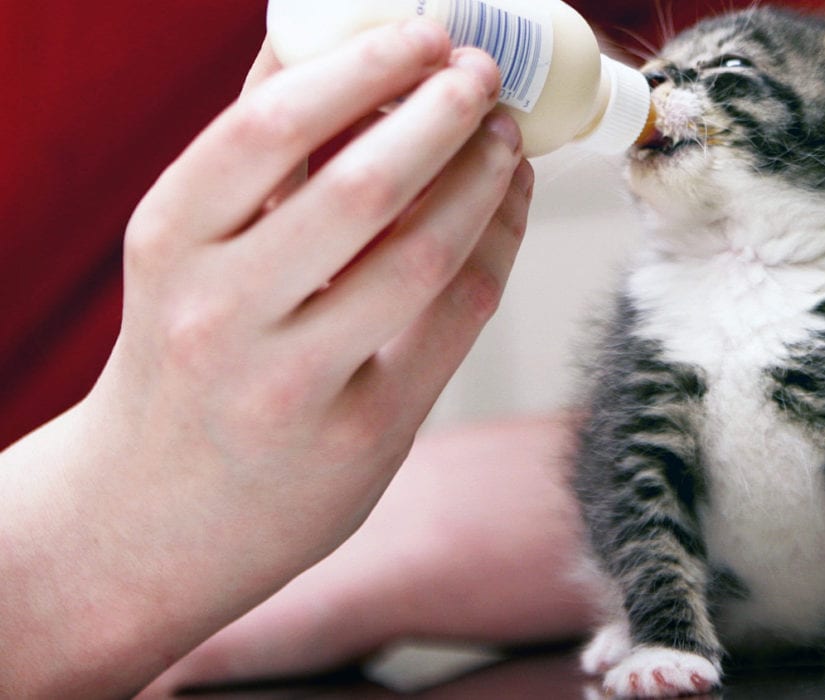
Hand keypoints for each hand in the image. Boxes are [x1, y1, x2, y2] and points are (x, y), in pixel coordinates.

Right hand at [0, 19, 533, 695]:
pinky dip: (496, 247)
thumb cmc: (182, 356)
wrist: (153, 514)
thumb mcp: (184, 252)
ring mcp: (293, 382)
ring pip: (425, 251)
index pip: (274, 124)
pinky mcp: (364, 433)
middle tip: (484, 77)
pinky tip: (506, 210)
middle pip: (365, 185)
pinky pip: (456, 317)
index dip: (367, 65)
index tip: (425, 32)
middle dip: (445, 114)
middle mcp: (222, 311)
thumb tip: (318, 40)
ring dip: (484, 179)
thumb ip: (249, 156)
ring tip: (505, 141)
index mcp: (170, 241)